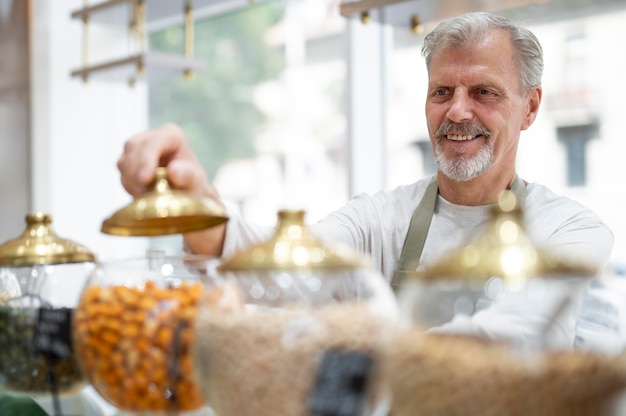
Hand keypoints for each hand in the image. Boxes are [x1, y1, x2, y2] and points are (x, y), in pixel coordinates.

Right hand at [117, 123, 226, 254]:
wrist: (187, 199)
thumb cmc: (195, 188)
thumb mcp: (198, 185)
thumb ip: (190, 177)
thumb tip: (174, 170)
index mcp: (172, 136)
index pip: (154, 141)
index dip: (146, 158)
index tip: (145, 179)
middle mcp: (152, 138)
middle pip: (134, 148)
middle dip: (135, 172)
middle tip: (142, 194)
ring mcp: (137, 150)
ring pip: (124, 161)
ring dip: (132, 182)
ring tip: (147, 197)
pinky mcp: (128, 163)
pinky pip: (122, 173)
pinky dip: (130, 186)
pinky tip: (142, 195)